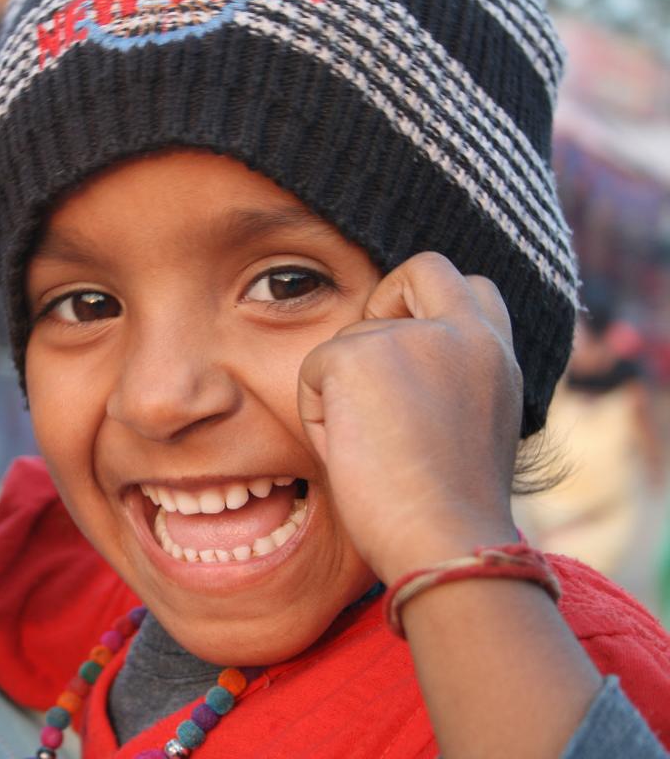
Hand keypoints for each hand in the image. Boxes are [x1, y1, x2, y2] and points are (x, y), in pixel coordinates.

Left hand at [298, 252, 522, 582]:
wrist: (444, 544)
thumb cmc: (450, 513)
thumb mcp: (477, 431)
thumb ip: (453, 381)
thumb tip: (402, 373)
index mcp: (499, 355)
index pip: (472, 287)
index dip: (431, 305)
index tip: (412, 344)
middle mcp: (467, 333)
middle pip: (422, 269)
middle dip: (388, 299)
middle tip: (373, 367)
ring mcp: (412, 337)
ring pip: (351, 337)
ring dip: (345, 389)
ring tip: (370, 449)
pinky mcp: (357, 356)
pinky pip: (314, 370)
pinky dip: (317, 412)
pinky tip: (348, 452)